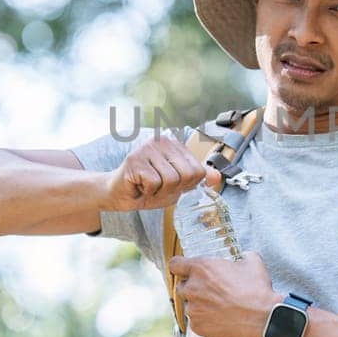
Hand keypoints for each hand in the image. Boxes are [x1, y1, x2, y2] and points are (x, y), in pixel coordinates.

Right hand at [102, 133, 222, 211]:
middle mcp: (162, 141)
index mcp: (175, 145)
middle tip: (158, 187)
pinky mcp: (135, 159)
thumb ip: (197, 178)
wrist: (119, 195)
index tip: (171, 184)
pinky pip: (154, 183)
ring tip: (148, 186)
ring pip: (171, 179)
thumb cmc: (148, 188)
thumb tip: (218, 176)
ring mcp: (147, 148)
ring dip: (160, 191)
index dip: (187, 184)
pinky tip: (139, 186)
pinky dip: (148, 191)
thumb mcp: (178, 185)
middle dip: (174, 189)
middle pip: (187, 174)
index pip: (198, 169)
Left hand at [168, 250, 279, 336]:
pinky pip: (197, 322)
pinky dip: (206, 320)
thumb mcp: (252, 262)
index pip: (175, 264)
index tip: (184, 270)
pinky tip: (221, 318)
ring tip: (219, 307)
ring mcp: (193, 309)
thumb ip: (242, 257)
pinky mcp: (198, 327)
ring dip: (200, 305)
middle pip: (182, 286)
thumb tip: (244, 257)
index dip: (180, 267)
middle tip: (210, 291)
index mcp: (201, 268)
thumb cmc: (256, 290)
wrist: (263, 318)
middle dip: (194, 288)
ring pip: (190, 306)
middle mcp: (192, 288)